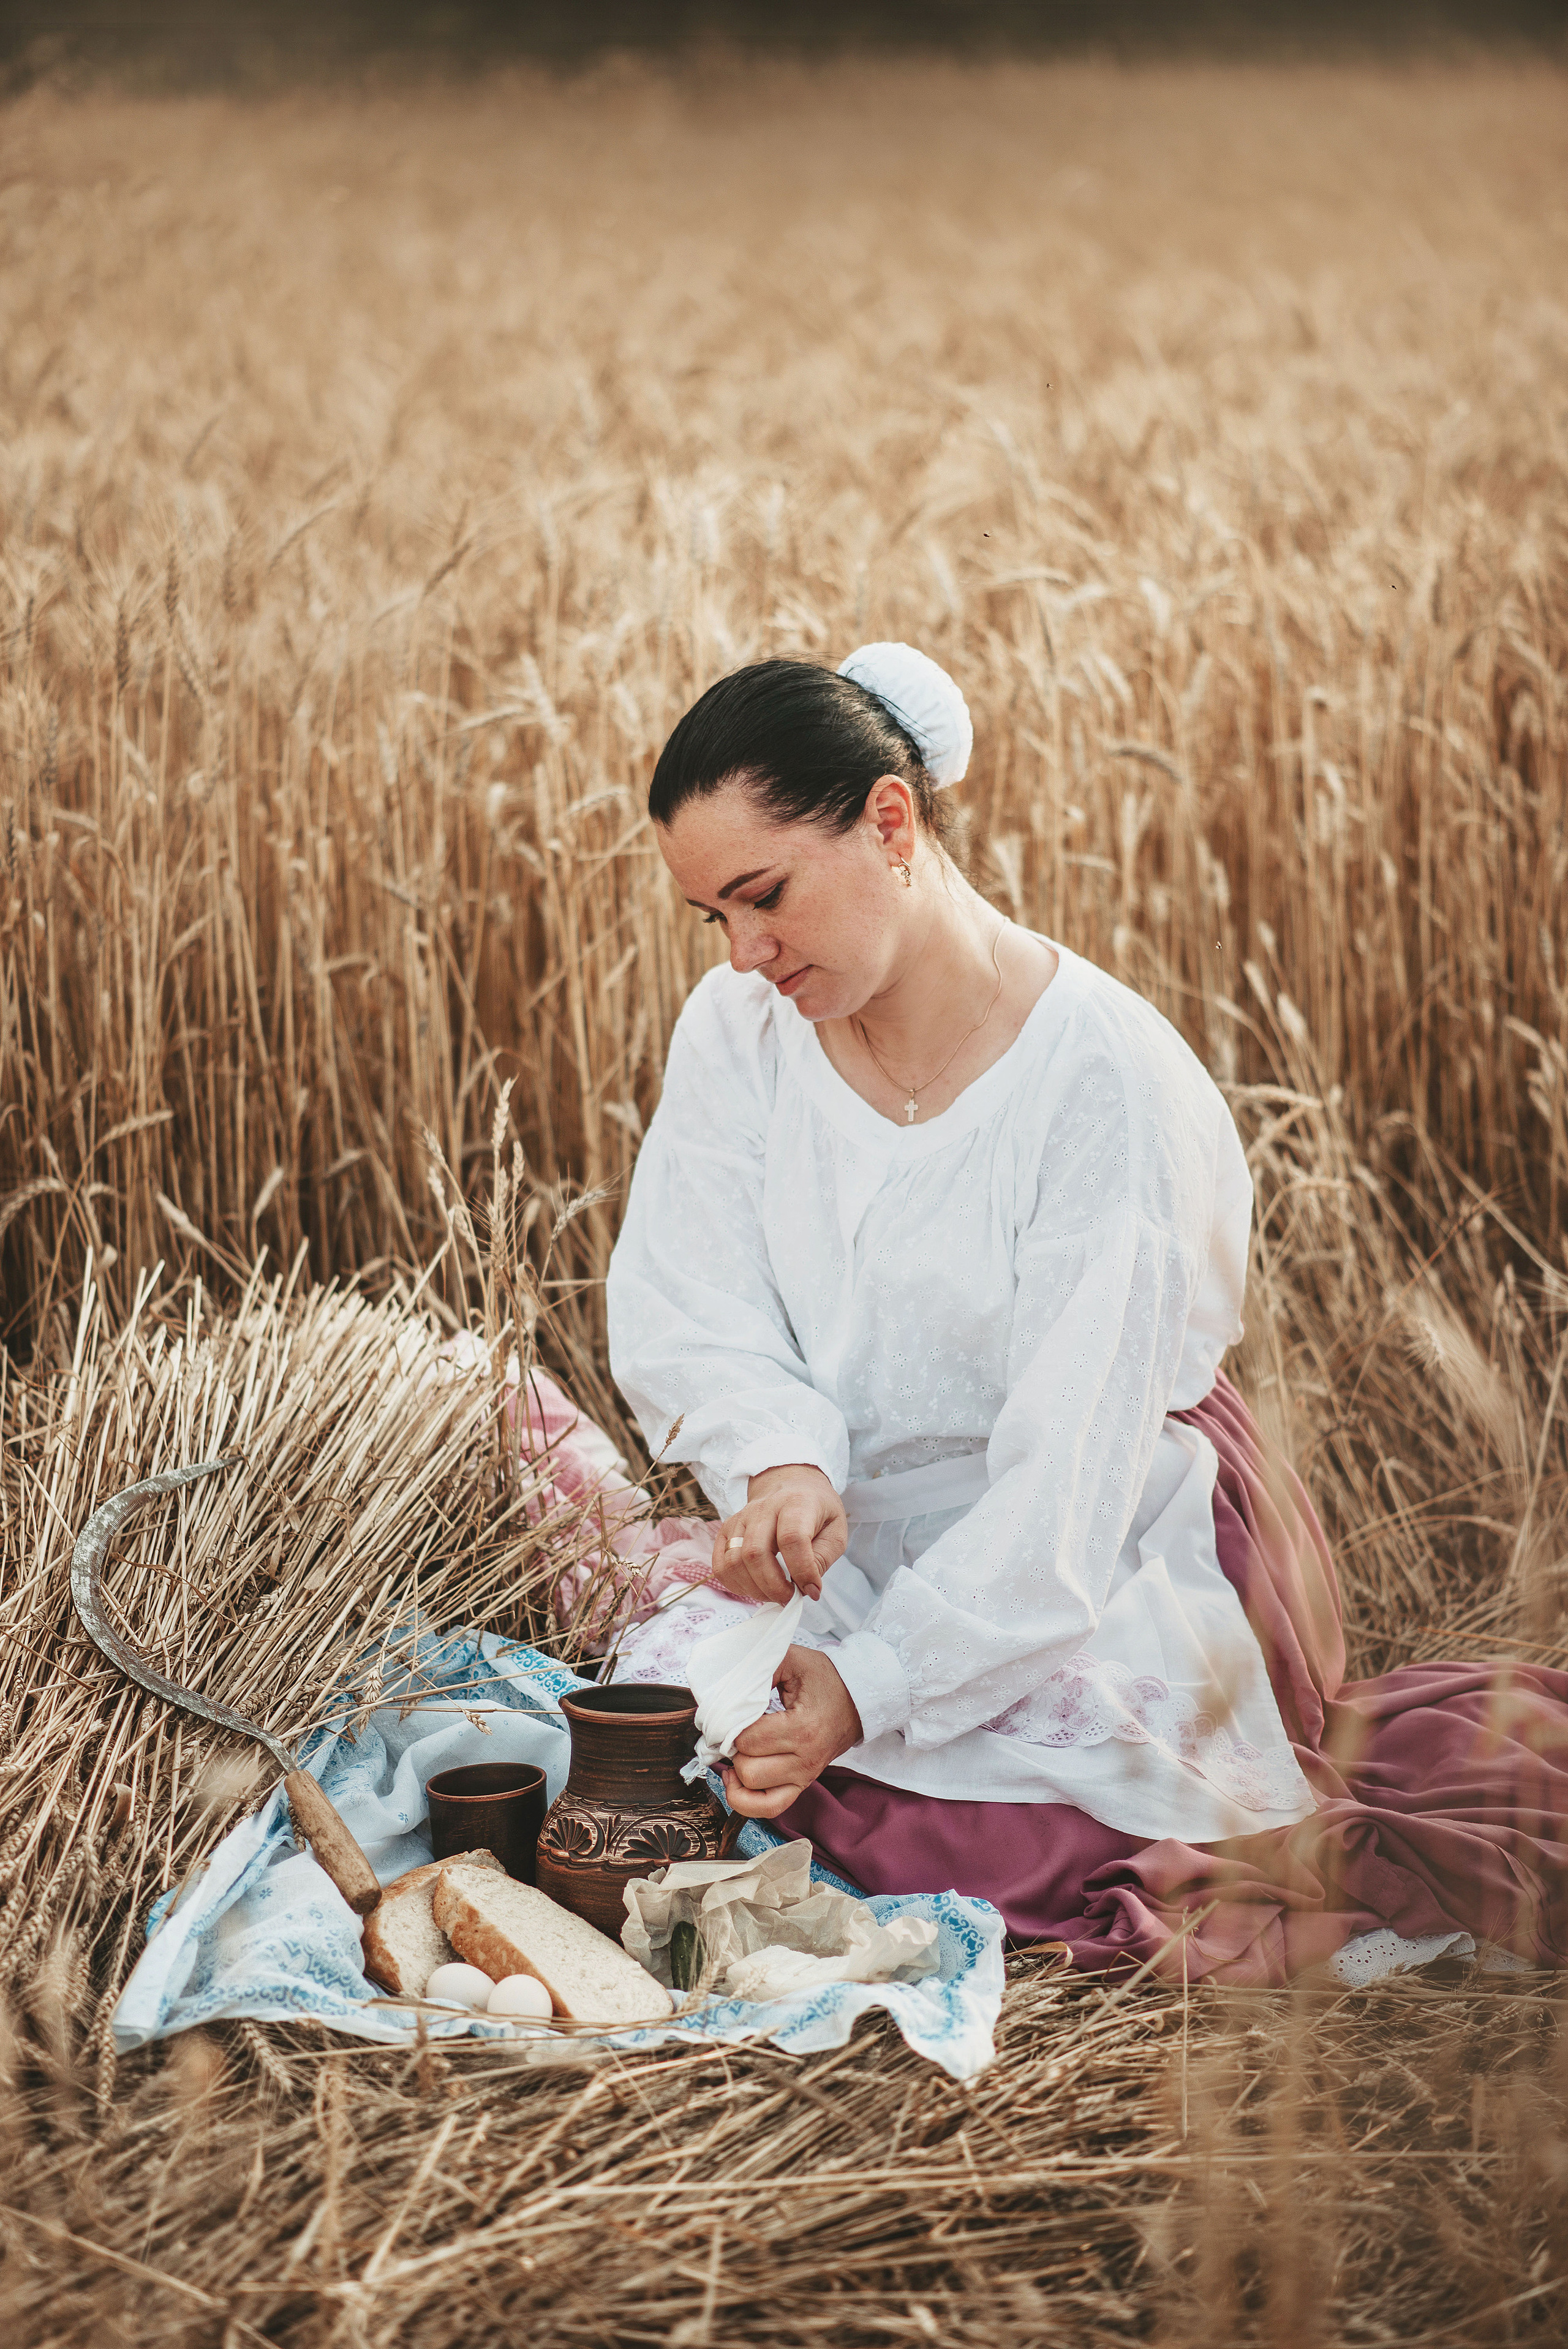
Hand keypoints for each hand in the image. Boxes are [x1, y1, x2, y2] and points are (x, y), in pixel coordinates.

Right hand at [711, 1464, 846, 1603]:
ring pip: (735, 1561)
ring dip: (754, 1589)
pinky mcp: (727, 1530)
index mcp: (797, 1503)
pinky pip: (720, 1565)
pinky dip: (735, 1584)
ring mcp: (741, 1518)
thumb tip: (807, 1588)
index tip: (812, 1590)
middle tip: (790, 1597)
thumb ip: (822, 1559)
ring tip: (774, 1593)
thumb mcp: (835, 1531)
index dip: (802, 1571)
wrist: (792, 1487)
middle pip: (756, 1553)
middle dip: (773, 1586)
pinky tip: (755, 1587)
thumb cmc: (817, 1512)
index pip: (792, 1539)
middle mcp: (764, 1508)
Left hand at [722, 1645, 862, 1818]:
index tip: (731, 1714)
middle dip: (734, 1751)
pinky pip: (770, 1808)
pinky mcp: (803, 1785)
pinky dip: (747, 1802)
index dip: (730, 1728)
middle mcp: (805, 1759)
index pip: (748, 1741)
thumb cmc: (824, 1679)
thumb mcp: (792, 1660)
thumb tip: (728, 1689)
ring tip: (738, 1753)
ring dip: (738, 1774)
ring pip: (753, 1793)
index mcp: (802, 1728)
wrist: (857, 1700)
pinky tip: (738, 1779)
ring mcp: (805, 1776)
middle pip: (748, 1771)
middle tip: (735, 1732)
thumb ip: (760, 1669)